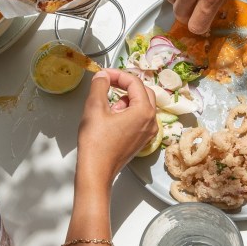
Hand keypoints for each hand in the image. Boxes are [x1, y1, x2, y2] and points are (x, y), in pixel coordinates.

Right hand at [76, 69, 156, 184]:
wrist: (96, 171)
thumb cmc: (96, 142)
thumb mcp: (95, 108)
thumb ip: (100, 86)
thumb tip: (102, 76)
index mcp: (144, 111)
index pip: (135, 83)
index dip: (118, 74)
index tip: (104, 74)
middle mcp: (151, 121)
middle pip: (143, 92)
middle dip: (125, 85)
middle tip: (107, 83)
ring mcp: (148, 132)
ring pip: (141, 105)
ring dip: (126, 99)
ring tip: (107, 107)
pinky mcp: (141, 140)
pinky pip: (139, 118)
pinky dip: (127, 112)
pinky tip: (111, 118)